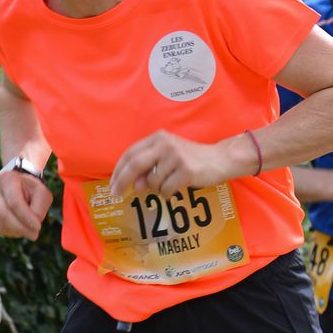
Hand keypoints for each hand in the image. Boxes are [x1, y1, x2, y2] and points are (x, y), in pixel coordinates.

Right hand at [0, 166, 52, 240]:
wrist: (18, 185)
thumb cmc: (31, 190)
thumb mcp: (42, 194)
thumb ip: (39, 210)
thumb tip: (32, 228)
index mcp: (7, 178)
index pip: (14, 202)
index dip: (26, 217)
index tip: (38, 227)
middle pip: (3, 214)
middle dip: (20, 228)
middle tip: (34, 235)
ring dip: (15, 231)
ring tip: (27, 231)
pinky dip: (8, 232)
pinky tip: (18, 229)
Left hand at [110, 131, 241, 197]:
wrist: (220, 159)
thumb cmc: (191, 159)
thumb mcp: (167, 157)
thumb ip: (148, 168)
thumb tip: (134, 185)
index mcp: (158, 138)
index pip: (130, 153)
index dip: (119, 171)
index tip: (112, 185)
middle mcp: (165, 144)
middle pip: (135, 164)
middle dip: (122, 181)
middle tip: (116, 195)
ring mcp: (176, 157)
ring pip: (152, 182)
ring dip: (157, 188)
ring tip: (171, 182)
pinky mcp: (186, 171)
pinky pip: (166, 189)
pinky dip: (168, 193)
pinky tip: (178, 186)